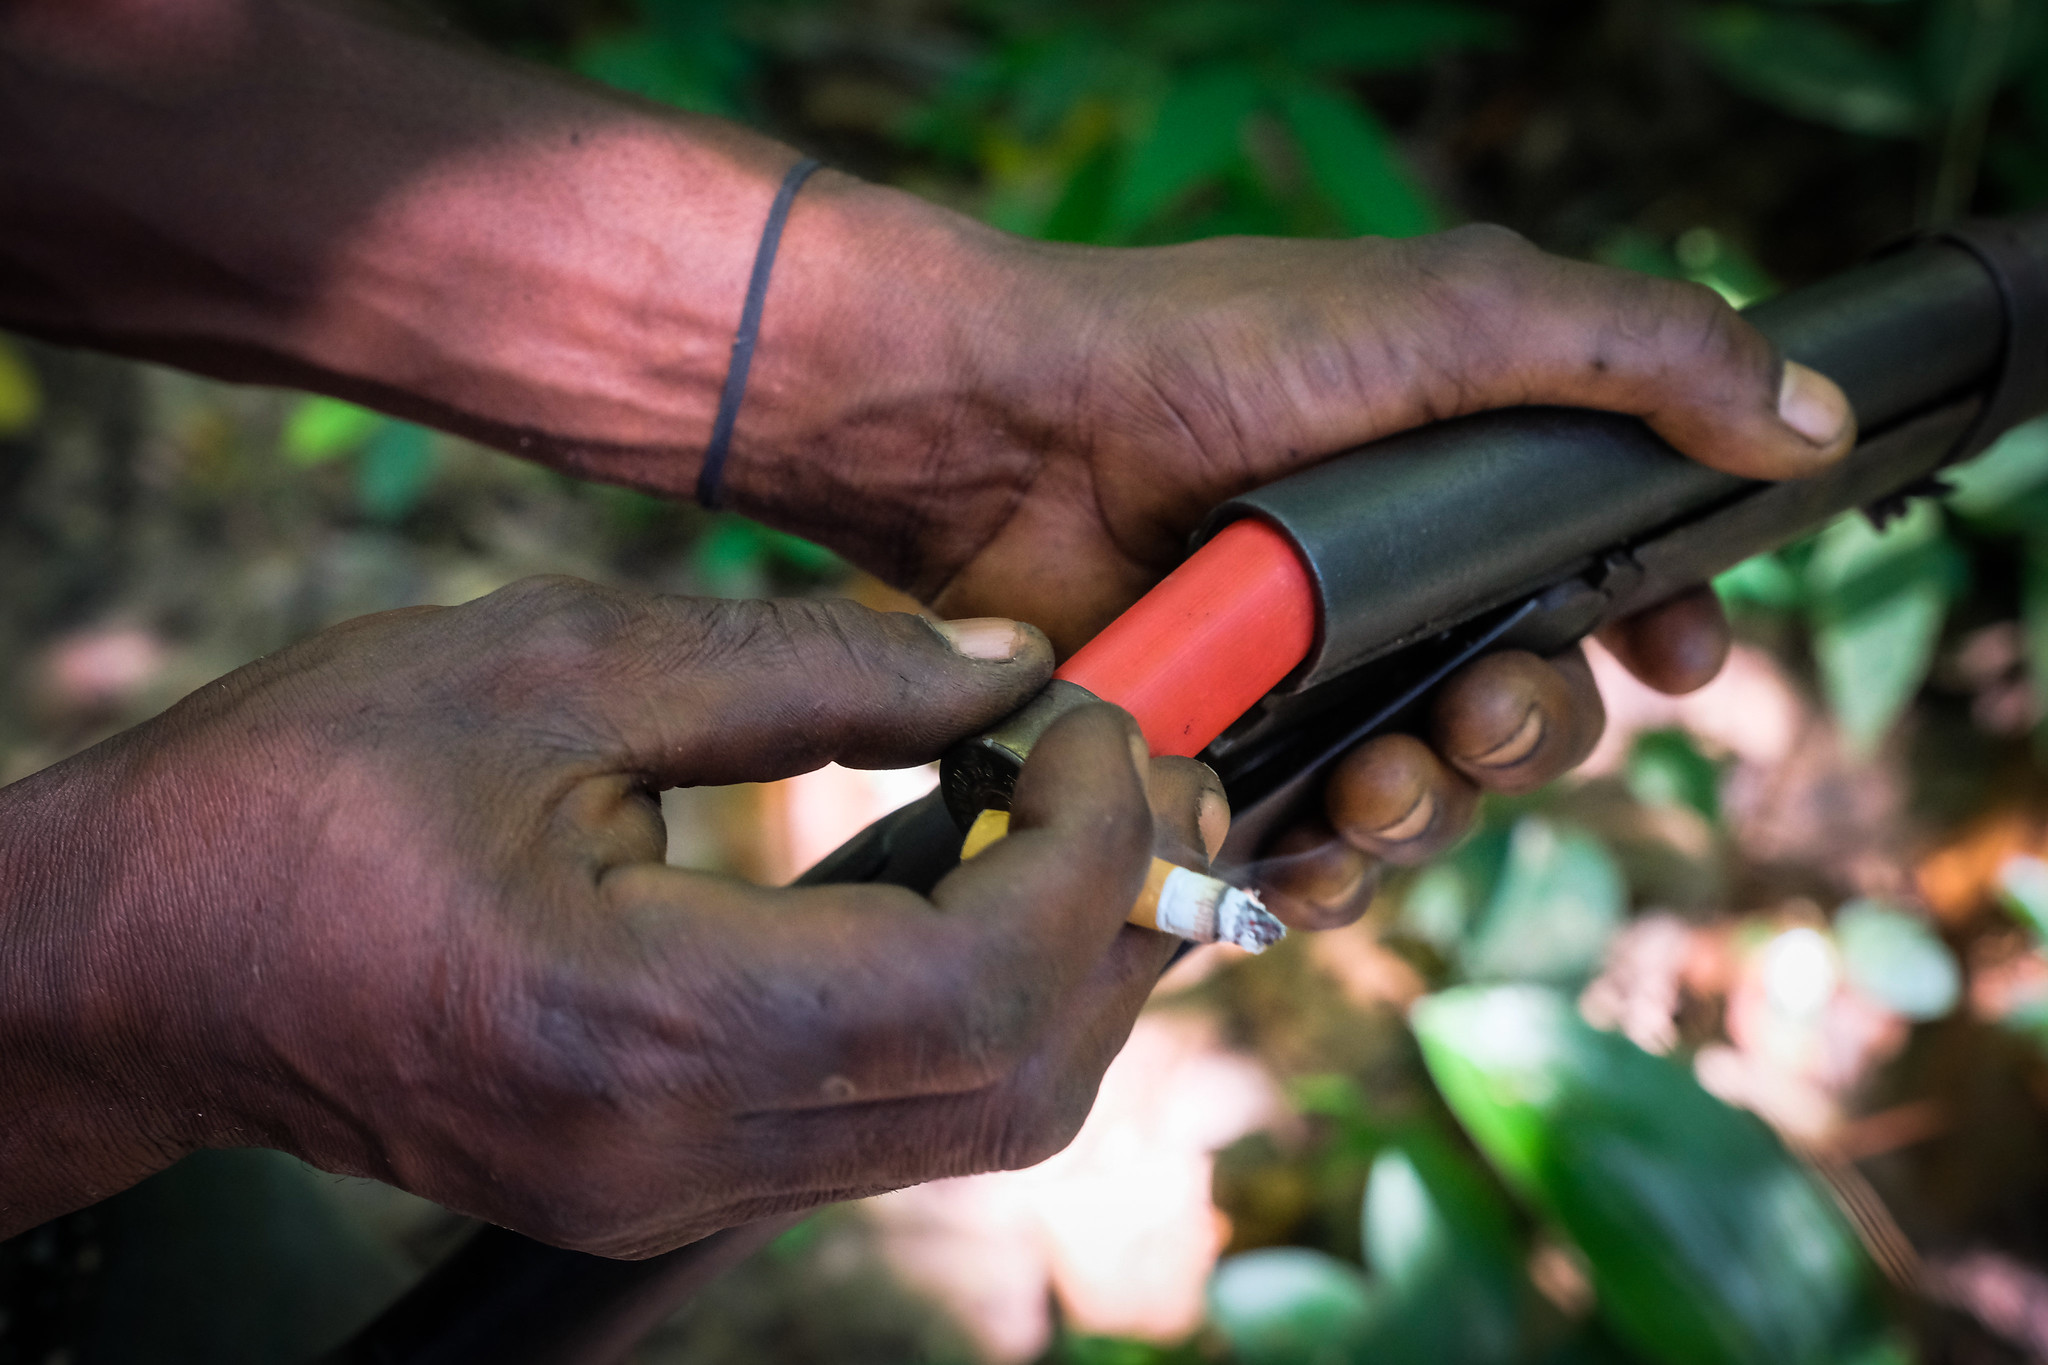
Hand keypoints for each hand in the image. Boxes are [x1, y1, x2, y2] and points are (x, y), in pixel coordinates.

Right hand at [0, 580, 1221, 1253]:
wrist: (141, 961)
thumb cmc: (304, 794)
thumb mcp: (550, 669)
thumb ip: (807, 671)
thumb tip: (1007, 661)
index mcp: (644, 1025)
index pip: (982, 982)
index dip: (1095, 846)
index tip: (1108, 718)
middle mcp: (678, 1155)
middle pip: (1016, 1082)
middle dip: (1121, 920)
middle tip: (1141, 764)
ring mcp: (672, 1194)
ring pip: (970, 1121)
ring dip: (1062, 967)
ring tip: (1074, 811)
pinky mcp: (663, 1187)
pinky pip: (884, 1123)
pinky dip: (970, 1006)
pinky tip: (966, 881)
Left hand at [736, 209, 1854, 926]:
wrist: (1006, 427)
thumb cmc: (1210, 353)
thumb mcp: (1449, 317)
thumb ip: (1636, 358)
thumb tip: (1810, 419)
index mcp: (1468, 491)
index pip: (1610, 587)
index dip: (1662, 633)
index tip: (1678, 656)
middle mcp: (1394, 593)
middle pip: (1530, 717)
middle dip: (1534, 738)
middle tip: (1480, 716)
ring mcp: (1302, 680)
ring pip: (1425, 800)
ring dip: (1431, 814)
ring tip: (1379, 783)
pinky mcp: (1214, 753)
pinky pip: (1302, 854)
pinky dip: (1317, 876)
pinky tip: (1299, 862)